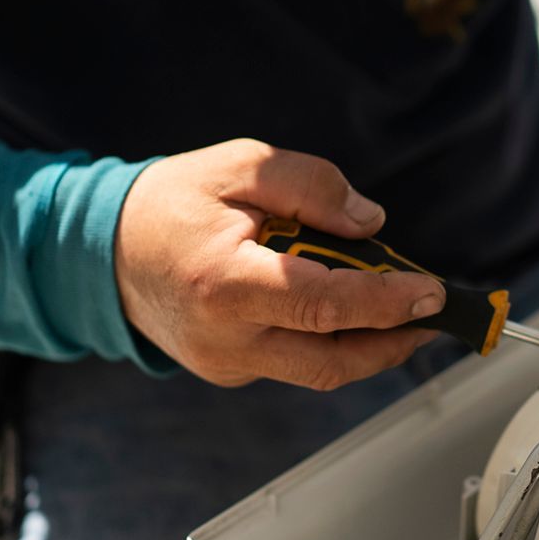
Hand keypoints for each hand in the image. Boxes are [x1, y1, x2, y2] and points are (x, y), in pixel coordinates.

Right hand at [115, 139, 445, 388]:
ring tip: (405, 312)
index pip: (324, 305)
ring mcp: (227, 364)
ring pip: (319, 370)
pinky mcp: (229, 373)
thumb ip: (310, 186)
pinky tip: (347, 310)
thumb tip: (371, 223)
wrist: (103, 252)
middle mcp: (226, 338)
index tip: (431, 292)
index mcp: (226, 284)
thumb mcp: (240, 166)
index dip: (386, 302)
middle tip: (435, 314)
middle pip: (332, 359)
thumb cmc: (173, 203)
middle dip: (394, 340)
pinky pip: (295, 363)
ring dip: (372, 346)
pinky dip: (332, 340)